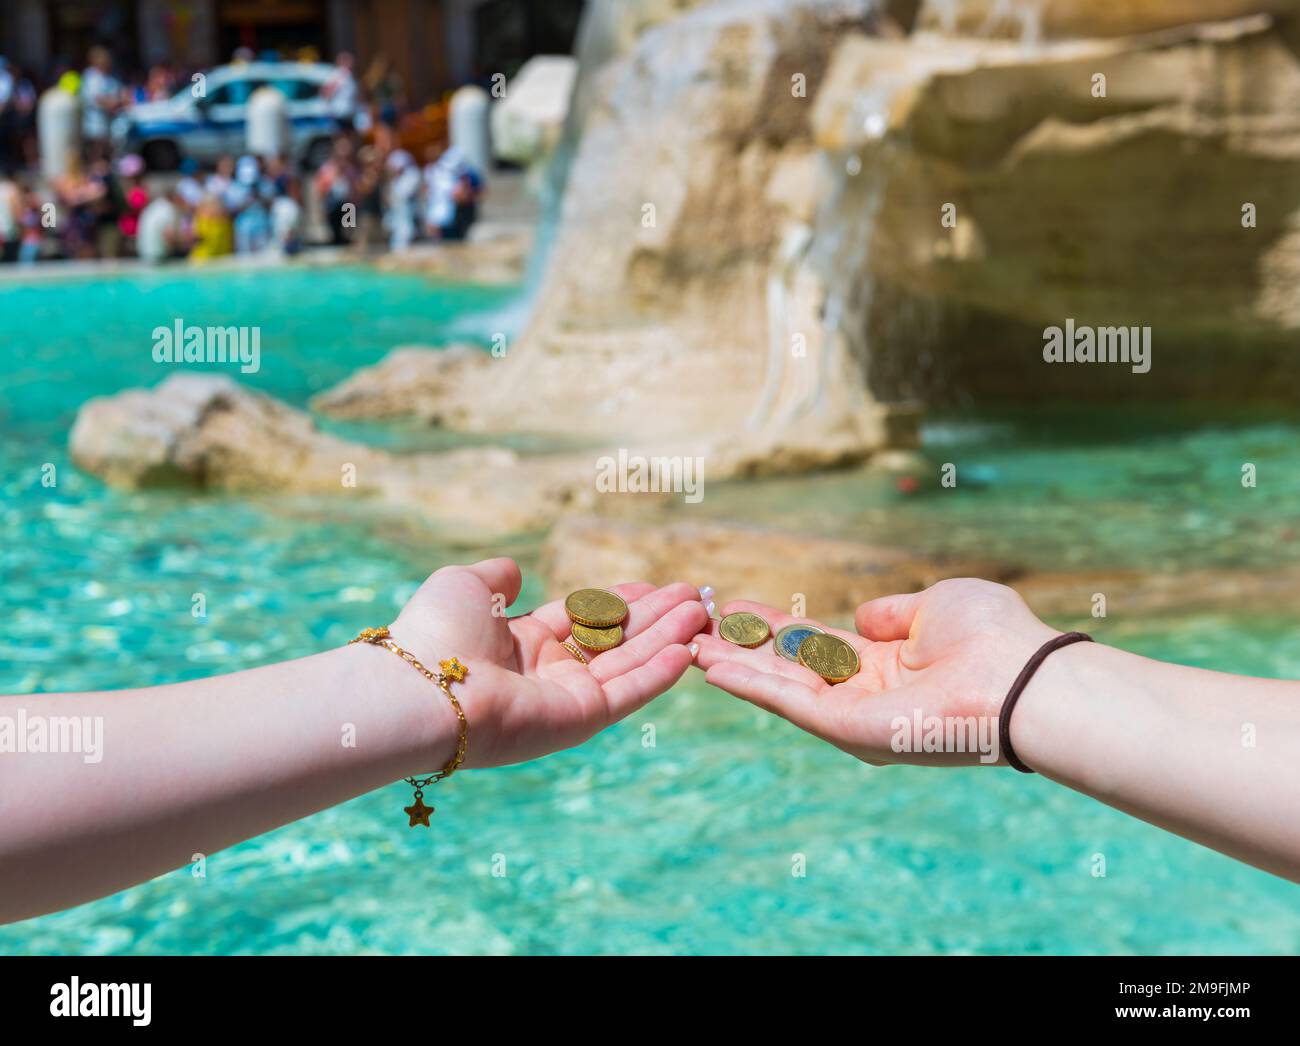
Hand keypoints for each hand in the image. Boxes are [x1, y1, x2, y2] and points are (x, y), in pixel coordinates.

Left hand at [387, 558, 707, 767]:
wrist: (424, 685)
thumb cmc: (437, 632)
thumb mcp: (467, 586)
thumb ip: (497, 577)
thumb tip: (516, 572)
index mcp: (521, 642)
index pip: (584, 619)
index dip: (620, 601)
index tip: (653, 585)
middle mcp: (547, 673)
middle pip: (614, 640)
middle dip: (656, 617)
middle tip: (695, 597)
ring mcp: (565, 699)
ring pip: (629, 663)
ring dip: (668, 637)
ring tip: (703, 611)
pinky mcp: (579, 720)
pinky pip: (627, 691)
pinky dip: (659, 672)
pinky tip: (688, 649)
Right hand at [692, 579, 1057, 766]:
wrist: (1020, 678)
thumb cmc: (992, 635)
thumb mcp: (934, 604)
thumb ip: (890, 611)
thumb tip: (861, 616)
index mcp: (888, 663)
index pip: (817, 644)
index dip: (776, 627)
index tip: (737, 608)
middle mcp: (866, 693)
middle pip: (790, 667)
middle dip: (744, 647)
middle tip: (698, 626)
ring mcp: (855, 715)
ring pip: (781, 687)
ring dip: (734, 666)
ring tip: (690, 643)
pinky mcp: (850, 730)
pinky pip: (791, 705)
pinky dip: (750, 685)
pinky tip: (714, 666)